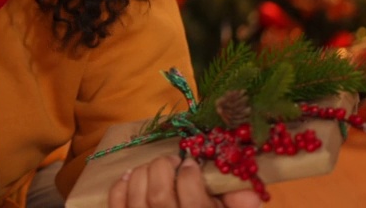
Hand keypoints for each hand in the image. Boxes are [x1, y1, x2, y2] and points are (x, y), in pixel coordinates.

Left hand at [108, 156, 261, 207]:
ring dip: (143, 173)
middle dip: (164, 168)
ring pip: (137, 196)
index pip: (192, 195)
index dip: (190, 172)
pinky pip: (116, 205)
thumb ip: (240, 206)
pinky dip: (120, 187)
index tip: (191, 163)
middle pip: (159, 194)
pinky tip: (130, 177)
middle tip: (172, 162)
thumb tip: (249, 190)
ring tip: (155, 170)